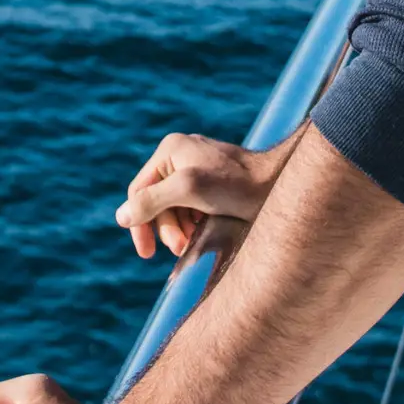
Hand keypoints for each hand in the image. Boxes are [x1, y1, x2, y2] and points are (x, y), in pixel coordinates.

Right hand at [116, 134, 291, 258]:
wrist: (282, 185)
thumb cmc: (237, 185)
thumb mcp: (189, 190)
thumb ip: (152, 201)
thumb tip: (121, 217)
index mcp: (170, 150)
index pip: (139, 191)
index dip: (138, 223)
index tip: (145, 253)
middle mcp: (181, 156)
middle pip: (157, 202)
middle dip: (167, 230)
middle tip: (183, 250)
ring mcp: (198, 170)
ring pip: (175, 210)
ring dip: (181, 232)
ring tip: (195, 246)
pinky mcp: (214, 186)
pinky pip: (193, 210)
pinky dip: (195, 227)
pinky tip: (207, 235)